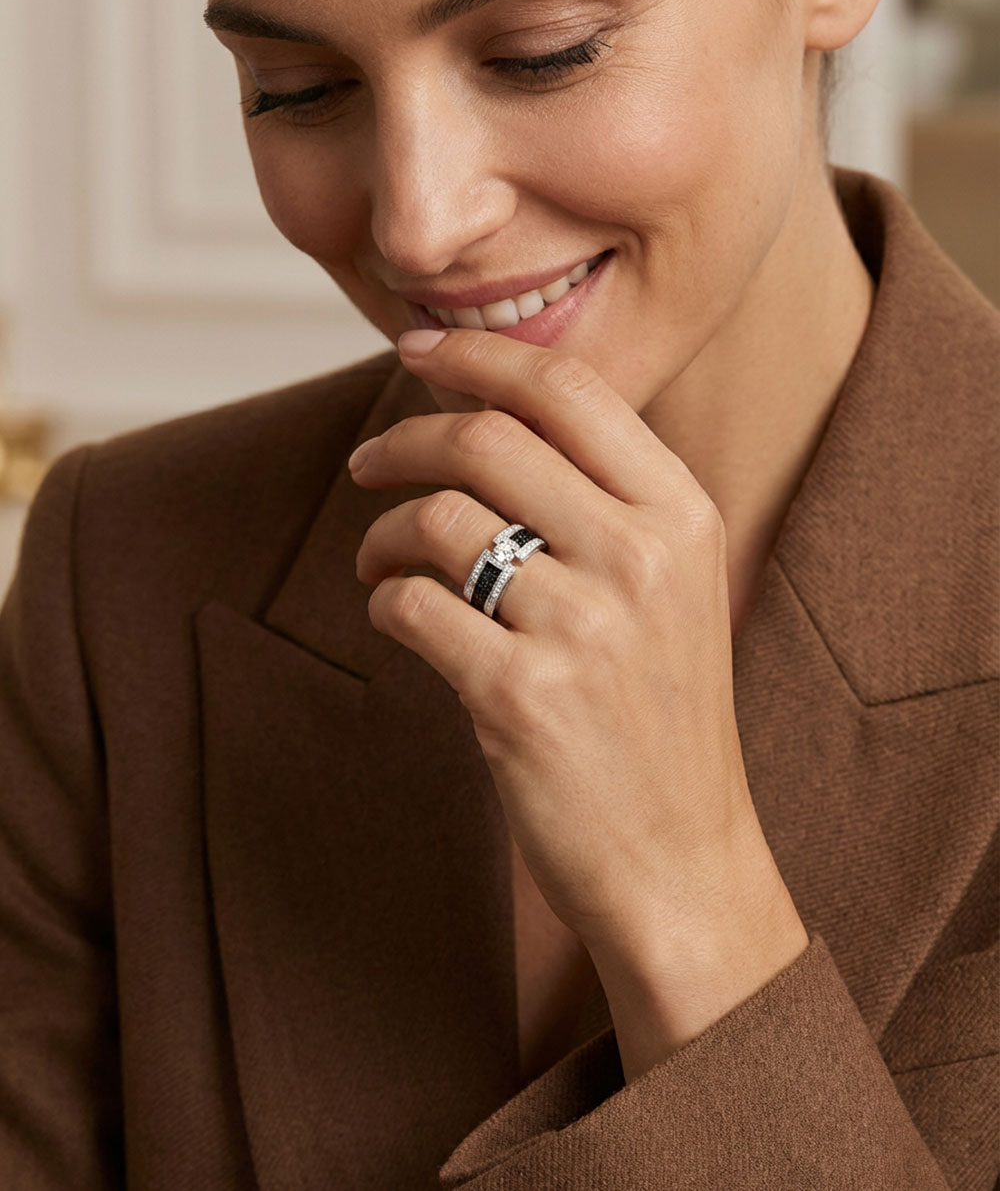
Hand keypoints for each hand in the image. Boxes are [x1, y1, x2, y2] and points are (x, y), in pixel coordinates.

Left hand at [350, 328, 795, 963]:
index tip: (415, 350)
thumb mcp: (672, 590)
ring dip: (382, 533)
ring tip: (377, 562)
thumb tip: (488, 418)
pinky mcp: (521, 698)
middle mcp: (641, 558)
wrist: (679, 858)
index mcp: (682, 516)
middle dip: (403, 439)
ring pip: (437, 521)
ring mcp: (584, 629)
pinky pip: (411, 605)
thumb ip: (604, 502)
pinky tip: (396, 616)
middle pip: (486, 439)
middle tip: (366, 463)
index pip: (568, 390)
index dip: (478, 356)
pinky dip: (383, 600)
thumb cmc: (659, 718)